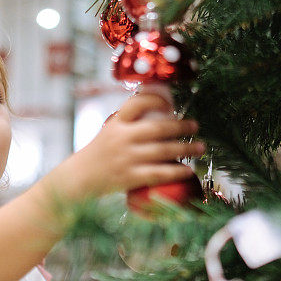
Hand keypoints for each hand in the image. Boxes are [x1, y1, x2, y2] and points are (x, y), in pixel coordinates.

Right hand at [67, 92, 204, 197]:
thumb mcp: (109, 132)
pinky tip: (188, 171)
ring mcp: (126, 158)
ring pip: (164, 151)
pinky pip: (160, 173)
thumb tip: (161, 115)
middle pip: (159, 128)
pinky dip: (176, 172)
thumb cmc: (99, 154)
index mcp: (116, 123)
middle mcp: (122, 138)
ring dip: (186, 148)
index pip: (137, 103)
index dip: (157, 101)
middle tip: (195, 126)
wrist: (79, 179)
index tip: (171, 105)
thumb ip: (129, 124)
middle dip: (182, 126)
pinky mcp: (130, 178)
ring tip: (201, 148)